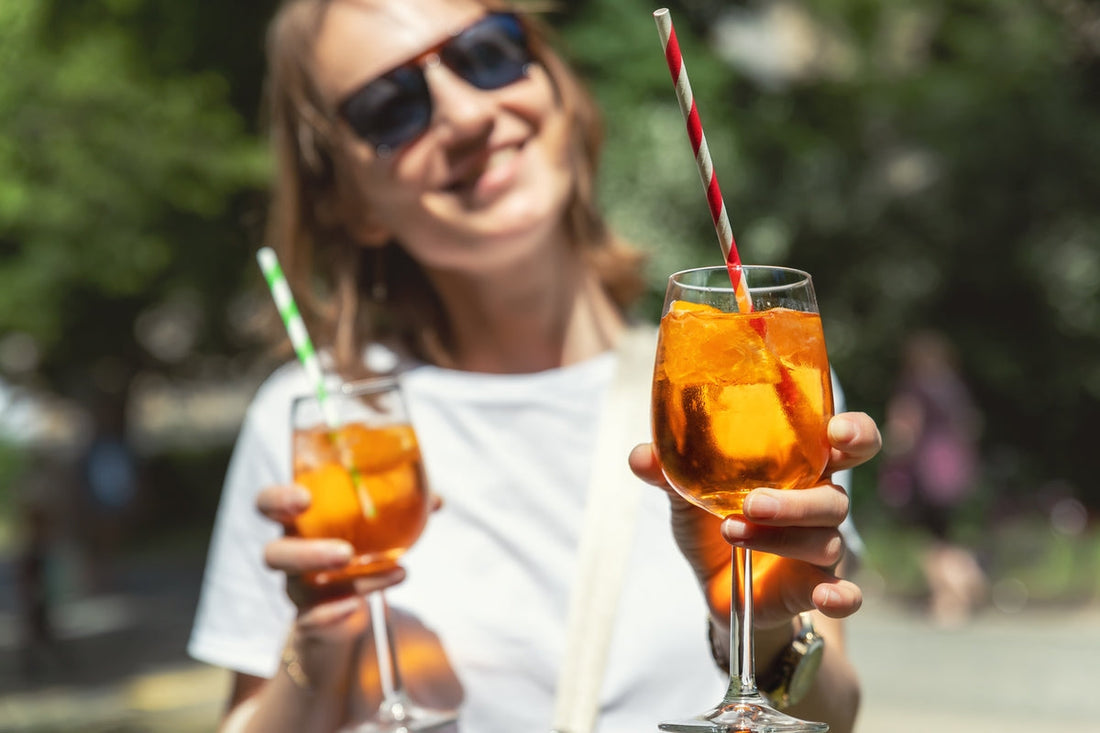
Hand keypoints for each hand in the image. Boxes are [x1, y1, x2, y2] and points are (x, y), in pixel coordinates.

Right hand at [256, 484, 415, 641]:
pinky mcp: (310, 619)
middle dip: (305, 553)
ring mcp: (297, 589)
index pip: (269, 503)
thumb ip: (401, 507)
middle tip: (346, 552)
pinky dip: (337, 613)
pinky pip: (314, 620)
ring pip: (302, 588)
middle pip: (274, 554)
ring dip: (343, 582)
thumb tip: (436, 499)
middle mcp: (290, 554)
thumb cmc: (356, 549)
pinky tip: (359, 606)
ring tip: (387, 571)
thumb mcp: (374, 525)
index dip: (278, 499)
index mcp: (298, 520)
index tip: (305, 497)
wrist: (344, 606)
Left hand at [629, 411, 880, 628]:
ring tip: (730, 532)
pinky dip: (840, 595)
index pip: (846, 442)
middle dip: (798, 500)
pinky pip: (843, 591)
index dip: (853, 432)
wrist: (713, 583)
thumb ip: (669, 470)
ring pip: (825, 539)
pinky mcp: (814, 585)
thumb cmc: (710, 520)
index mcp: (799, 467)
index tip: (836, 431)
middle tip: (753, 502)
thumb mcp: (686, 493)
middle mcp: (817, 502)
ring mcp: (819, 545)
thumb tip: (642, 455)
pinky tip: (826, 596)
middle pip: (835, 496)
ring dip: (780, 538)